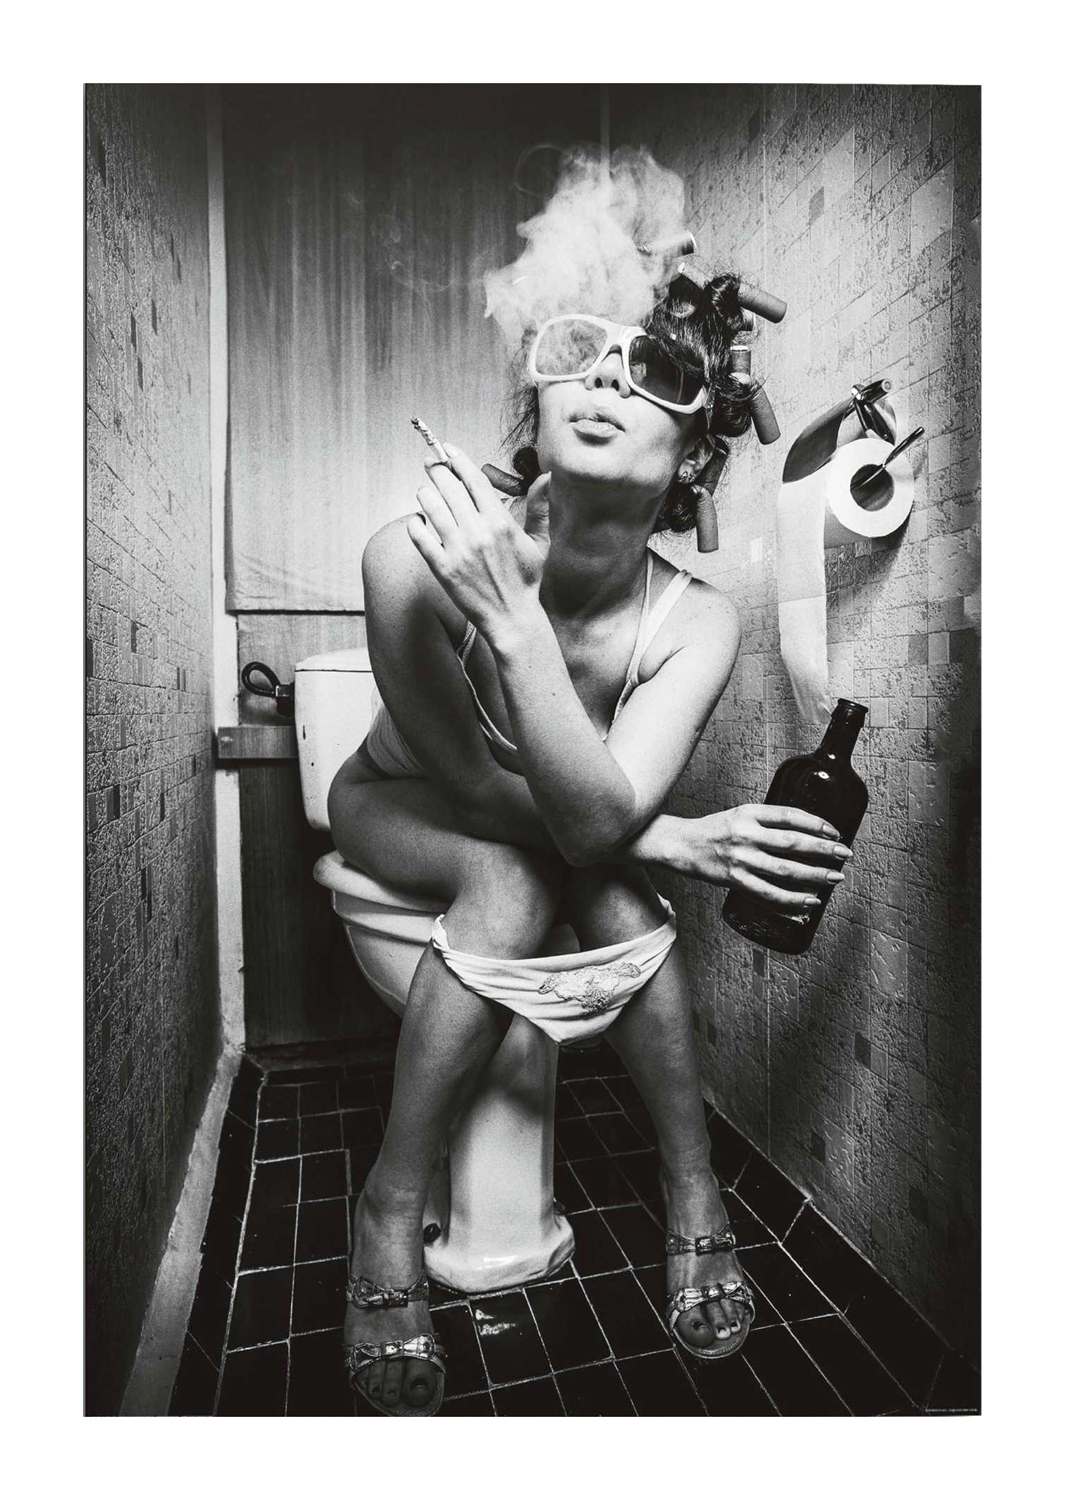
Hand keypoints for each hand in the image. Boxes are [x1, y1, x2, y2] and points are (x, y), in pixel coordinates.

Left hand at [407, 444, 546, 642]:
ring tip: (425, 491)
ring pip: (431, 507)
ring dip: (425, 494)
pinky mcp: (443, 568)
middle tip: (430, 463)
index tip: (448, 449)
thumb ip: (538, 507)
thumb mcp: (538, 542)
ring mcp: (458, 550)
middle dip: (436, 470)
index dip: (458, 460)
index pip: (473, 480)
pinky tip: (417, 521)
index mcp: (500, 522)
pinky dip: (415, 524)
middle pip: (449, 488)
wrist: (512, 617)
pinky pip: (419, 537)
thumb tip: (546, 477)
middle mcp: (477, 532)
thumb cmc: (526, 580)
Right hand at [679, 804, 850, 910]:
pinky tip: (809, 901)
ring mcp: (741, 859)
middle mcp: (746, 834)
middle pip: (792, 843)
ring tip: (834, 878)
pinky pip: (769, 894)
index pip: (790, 816)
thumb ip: (768, 821)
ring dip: (814, 875)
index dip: (816, 824)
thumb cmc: (714, 829)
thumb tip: (805, 833)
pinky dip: (792, 900)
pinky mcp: (735, 880)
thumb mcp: (740, 814)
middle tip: (843, 854)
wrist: (682, 845)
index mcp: (749, 813)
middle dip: (823, 850)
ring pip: (785, 870)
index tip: (835, 832)